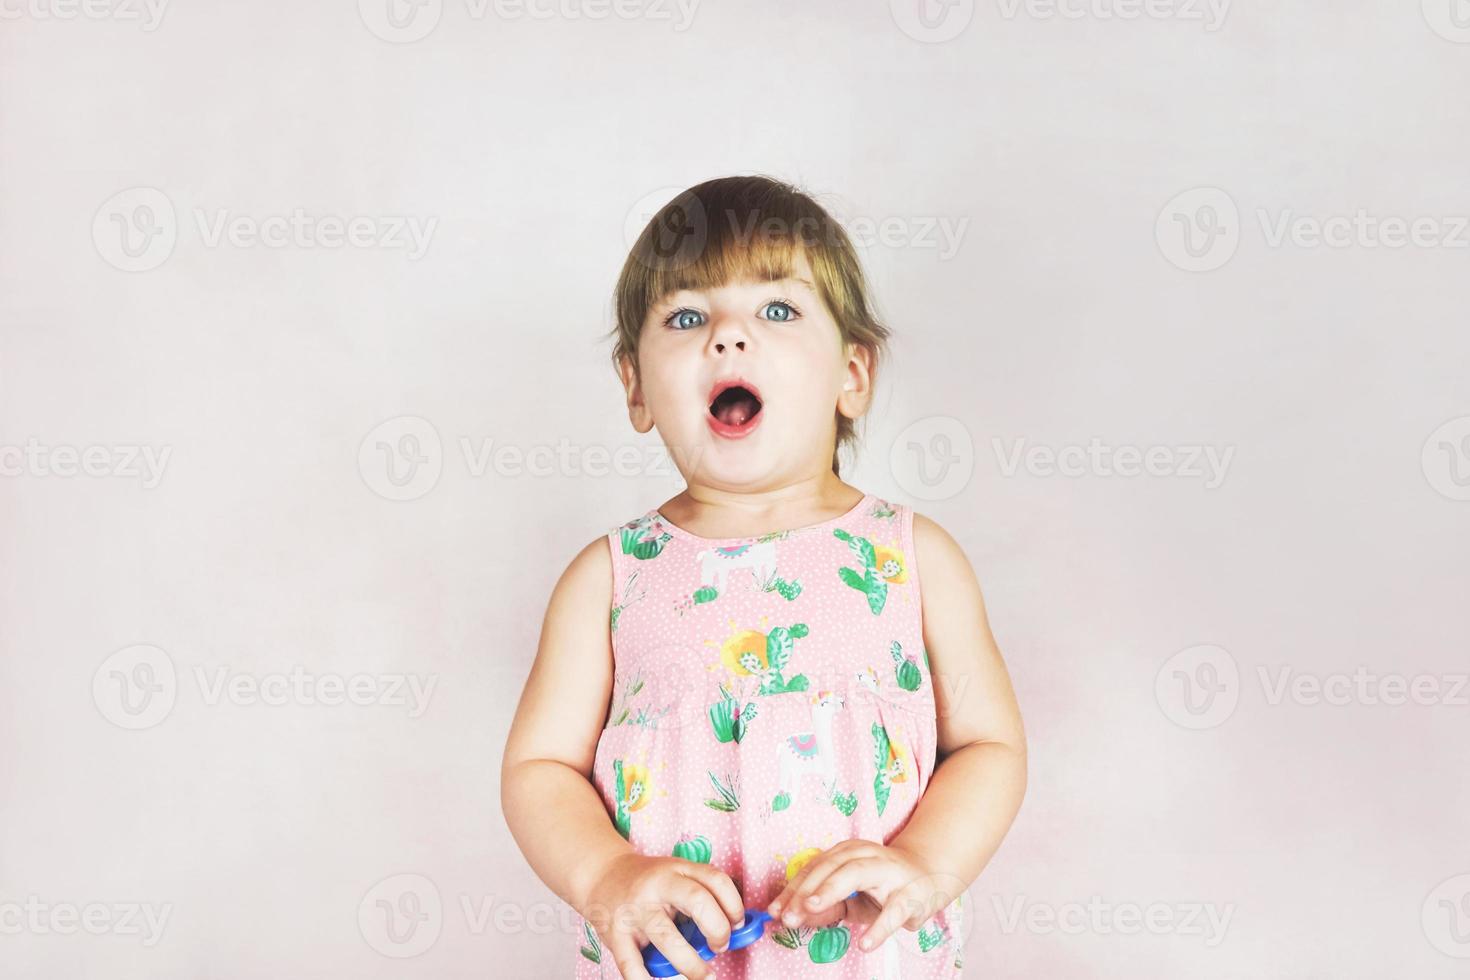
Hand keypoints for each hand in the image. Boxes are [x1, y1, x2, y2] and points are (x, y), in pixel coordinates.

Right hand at [579, 852, 744, 979]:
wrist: (602, 875)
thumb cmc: (649, 881)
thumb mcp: (676, 876)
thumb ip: (702, 895)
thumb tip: (735, 929)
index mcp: (678, 869)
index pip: (716, 880)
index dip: (734, 905)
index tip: (737, 924)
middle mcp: (658, 885)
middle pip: (697, 900)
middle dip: (717, 928)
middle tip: (721, 945)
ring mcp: (635, 909)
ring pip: (667, 936)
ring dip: (691, 963)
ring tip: (705, 976)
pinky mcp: (615, 932)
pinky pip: (632, 962)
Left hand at [766, 839, 958, 951]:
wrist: (931, 874)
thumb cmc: (885, 885)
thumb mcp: (852, 896)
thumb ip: (826, 906)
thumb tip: (796, 916)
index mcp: (848, 852)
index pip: (814, 869)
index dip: (793, 889)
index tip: (774, 910)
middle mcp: (866, 855)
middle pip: (830, 867)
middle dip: (806, 890)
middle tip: (788, 915)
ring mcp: (889, 871)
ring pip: (856, 874)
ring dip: (831, 890)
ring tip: (812, 909)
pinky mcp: (911, 894)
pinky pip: (894, 911)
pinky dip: (879, 928)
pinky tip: (865, 944)